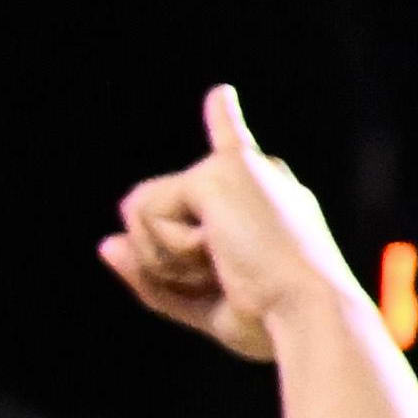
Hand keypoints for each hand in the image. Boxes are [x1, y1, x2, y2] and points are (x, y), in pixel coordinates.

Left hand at [101, 87, 365, 361]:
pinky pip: (148, 212)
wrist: (310, 315)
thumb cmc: (277, 321)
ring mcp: (237, 169)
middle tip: (226, 278)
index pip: (237, 154)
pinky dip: (170, 246)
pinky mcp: (218, 171)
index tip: (220, 96)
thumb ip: (155, 278)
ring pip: (143, 209)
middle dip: (164, 257)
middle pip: (159, 207)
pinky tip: (221, 250)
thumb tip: (106, 243)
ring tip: (223, 264)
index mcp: (272, 207)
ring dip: (165, 254)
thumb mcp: (208, 306)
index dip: (226, 122)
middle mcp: (259, 178)